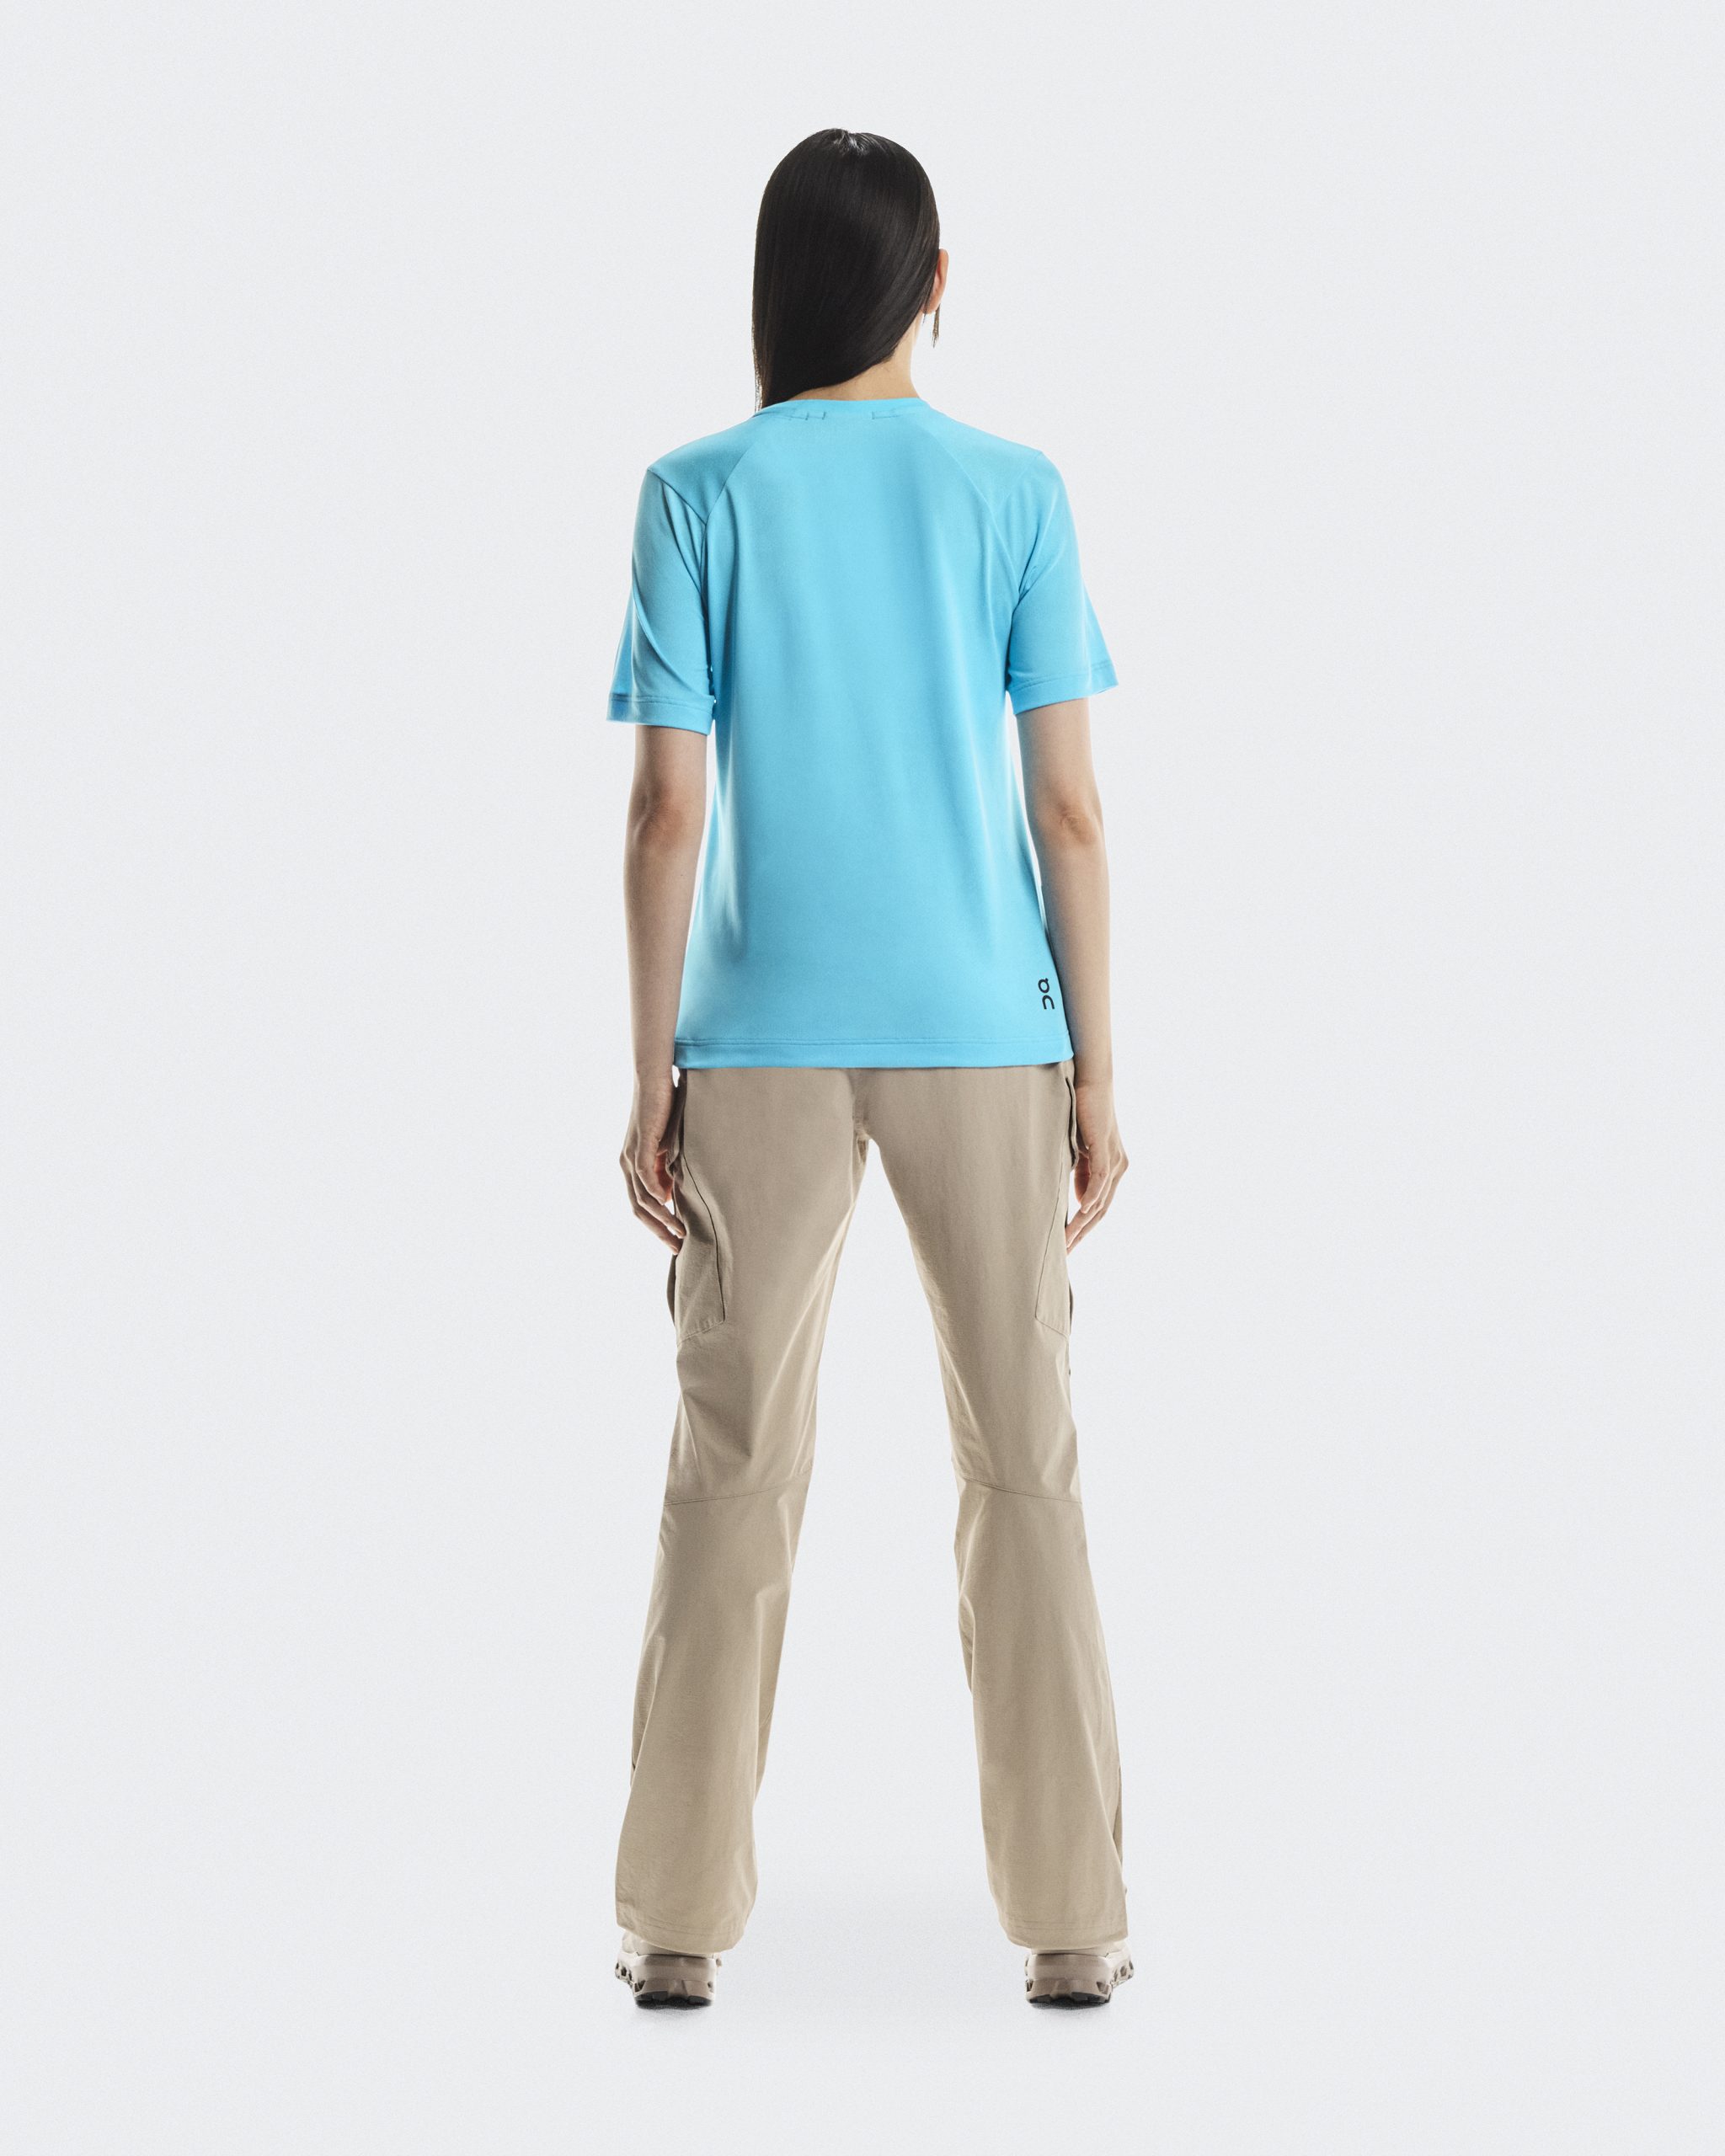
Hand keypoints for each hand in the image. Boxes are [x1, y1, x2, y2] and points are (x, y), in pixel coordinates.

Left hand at [621, 1072, 684, 1249]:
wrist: (654, 1078)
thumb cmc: (666, 1108)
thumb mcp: (671, 1145)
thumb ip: (671, 1167)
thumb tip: (675, 1191)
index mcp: (635, 1166)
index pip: (643, 1206)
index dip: (658, 1226)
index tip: (676, 1242)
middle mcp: (628, 1165)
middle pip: (638, 1209)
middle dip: (658, 1231)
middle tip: (677, 1249)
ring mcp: (631, 1156)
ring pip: (642, 1199)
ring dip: (661, 1219)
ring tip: (679, 1233)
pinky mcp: (639, 1145)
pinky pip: (645, 1178)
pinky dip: (656, 1196)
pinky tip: (670, 1207)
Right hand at [1068, 1075, 1127, 1250]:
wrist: (1091, 1082)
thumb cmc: (1082, 1114)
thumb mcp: (1078, 1152)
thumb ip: (1080, 1175)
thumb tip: (1076, 1200)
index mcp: (1112, 1170)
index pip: (1098, 1209)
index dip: (1084, 1230)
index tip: (1068, 1247)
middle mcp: (1118, 1167)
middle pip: (1101, 1210)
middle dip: (1082, 1234)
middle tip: (1065, 1253)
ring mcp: (1115, 1158)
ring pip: (1099, 1199)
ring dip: (1083, 1222)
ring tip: (1068, 1240)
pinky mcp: (1105, 1146)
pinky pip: (1099, 1178)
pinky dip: (1091, 1196)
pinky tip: (1081, 1211)